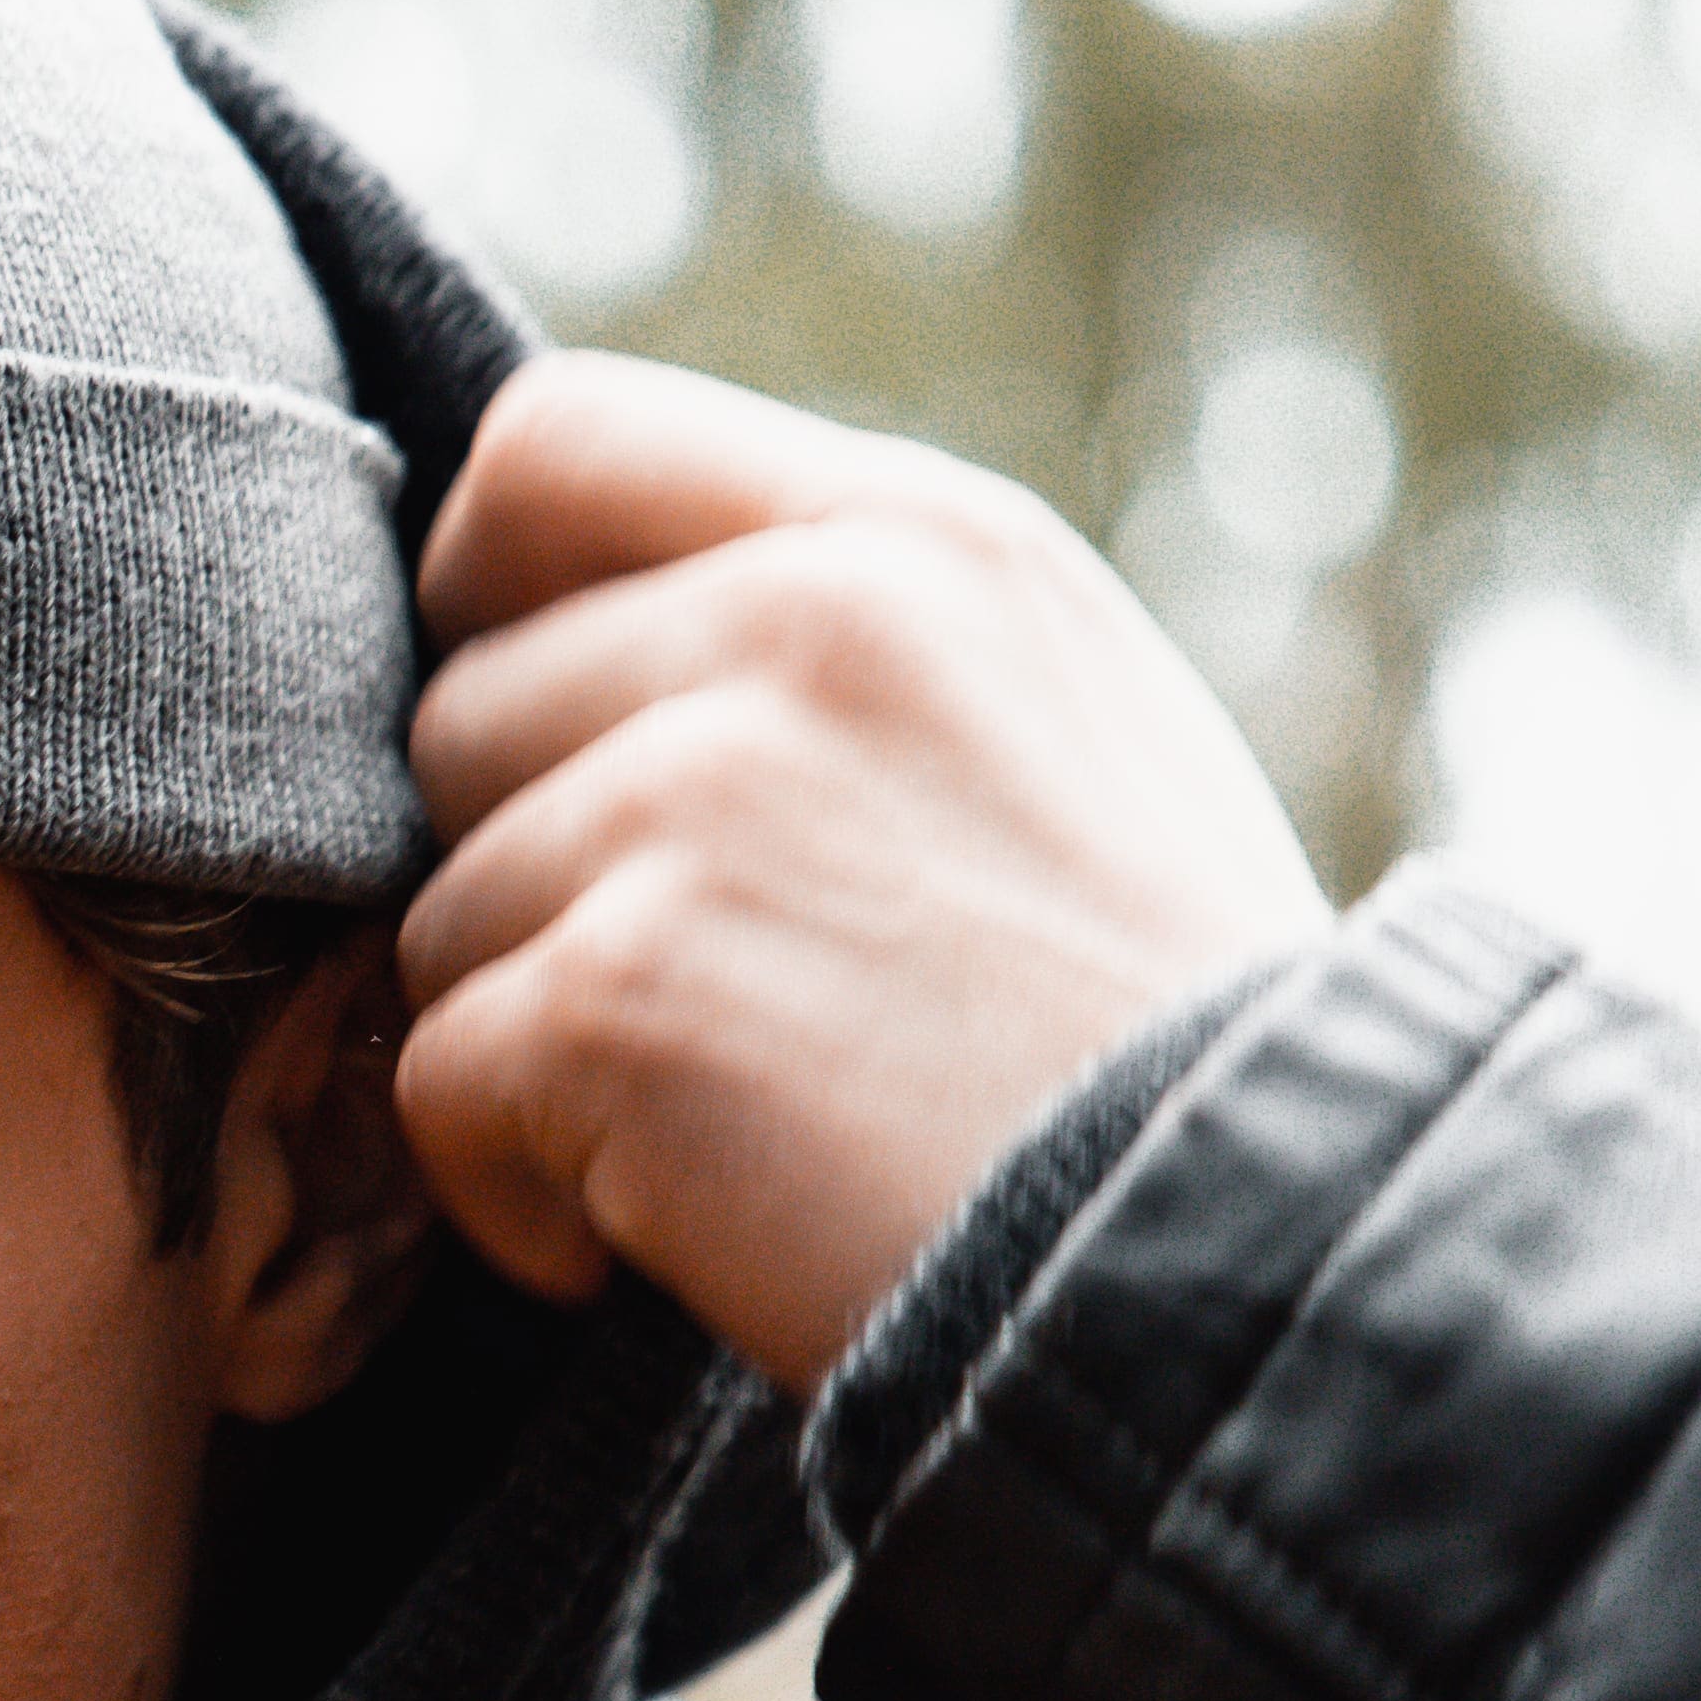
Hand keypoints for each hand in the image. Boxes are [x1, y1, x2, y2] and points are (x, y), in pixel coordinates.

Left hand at [392, 354, 1334, 1396]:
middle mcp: (798, 624)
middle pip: (461, 717)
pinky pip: (438, 1082)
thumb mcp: (1059, 727)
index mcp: (912, 540)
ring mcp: (698, 803)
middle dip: (530, 886)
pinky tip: (685, 1231)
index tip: (538, 747)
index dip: (486, 599)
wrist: (1263, 1256)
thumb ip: (840, 643)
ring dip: (539, 1053)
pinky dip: (516, 1197)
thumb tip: (591, 640)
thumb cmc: (1157, 1038)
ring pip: (440, 918)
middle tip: (705, 1013)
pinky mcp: (622, 991)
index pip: (554, 444)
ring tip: (742, 1130)